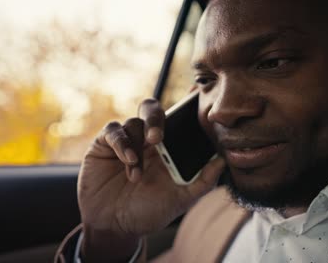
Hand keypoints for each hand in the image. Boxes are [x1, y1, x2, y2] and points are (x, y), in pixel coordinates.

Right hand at [78, 98, 225, 261]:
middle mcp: (146, 141)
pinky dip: (121, 143)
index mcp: (167, 148)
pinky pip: (113, 131)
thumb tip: (223, 161)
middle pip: (151, 109)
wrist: (113, 227)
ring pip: (133, 123)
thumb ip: (202, 182)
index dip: (183, 107)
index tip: (193, 99)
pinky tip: (127, 162)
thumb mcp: (179, 200)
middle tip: (157, 138)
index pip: (176, 119)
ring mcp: (125, 141)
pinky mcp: (104, 145)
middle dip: (155, 119)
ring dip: (136, 148)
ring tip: (135, 175)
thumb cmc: (147, 212)